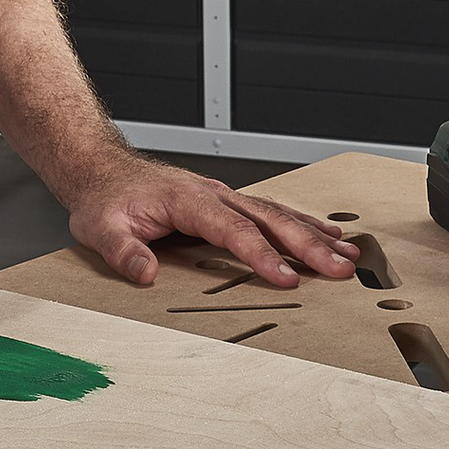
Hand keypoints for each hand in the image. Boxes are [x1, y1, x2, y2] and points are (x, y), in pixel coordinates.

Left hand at [65, 156, 359, 287]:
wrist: (102, 170)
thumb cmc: (105, 200)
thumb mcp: (100, 229)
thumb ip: (123, 252)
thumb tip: (144, 273)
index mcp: (188, 200)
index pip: (233, 230)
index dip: (261, 255)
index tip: (285, 278)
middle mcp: (214, 194)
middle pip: (270, 220)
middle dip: (308, 246)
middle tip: (339, 269)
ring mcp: (223, 197)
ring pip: (278, 214)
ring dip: (315, 235)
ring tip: (348, 256)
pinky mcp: (227, 203)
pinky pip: (272, 212)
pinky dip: (303, 224)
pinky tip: (328, 235)